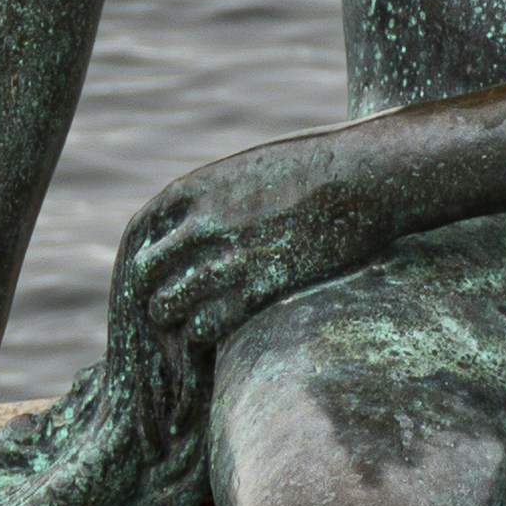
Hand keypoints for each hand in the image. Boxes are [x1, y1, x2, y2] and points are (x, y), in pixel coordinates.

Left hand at [107, 134, 407, 356]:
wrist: (367, 173)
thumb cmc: (320, 167)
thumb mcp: (253, 168)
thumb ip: (219, 195)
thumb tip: (203, 222)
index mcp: (196, 187)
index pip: (139, 232)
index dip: (138, 261)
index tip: (148, 281)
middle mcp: (201, 221)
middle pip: (143, 272)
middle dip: (147, 296)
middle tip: (162, 318)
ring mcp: (228, 255)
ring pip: (167, 303)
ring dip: (173, 322)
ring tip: (187, 333)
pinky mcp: (260, 286)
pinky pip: (206, 325)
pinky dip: (203, 336)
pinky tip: (217, 337)